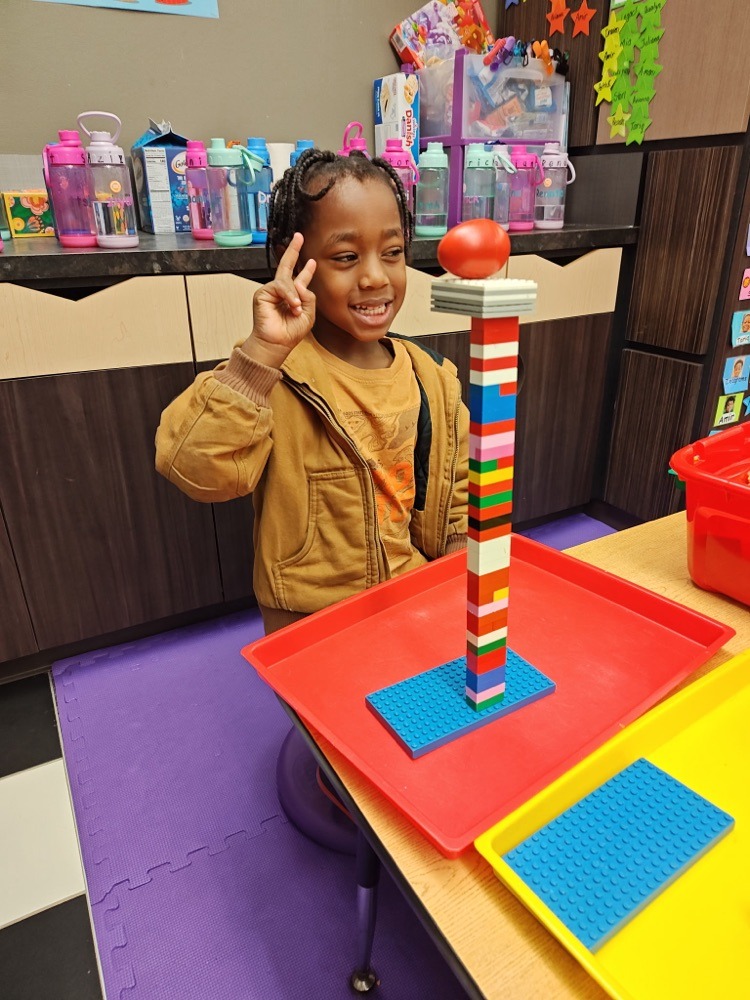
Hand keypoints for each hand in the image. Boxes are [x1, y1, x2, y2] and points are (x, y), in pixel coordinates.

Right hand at [242, 233, 315, 368]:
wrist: (277, 344)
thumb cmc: (290, 333)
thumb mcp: (308, 315)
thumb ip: (309, 297)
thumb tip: (300, 283)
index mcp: (293, 296)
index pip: (300, 279)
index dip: (306, 270)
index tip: (312, 261)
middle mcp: (281, 291)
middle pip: (286, 267)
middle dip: (292, 251)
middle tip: (299, 237)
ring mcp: (270, 291)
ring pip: (287, 282)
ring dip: (295, 296)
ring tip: (296, 310)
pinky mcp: (262, 294)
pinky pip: (279, 287)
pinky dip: (288, 296)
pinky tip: (292, 307)